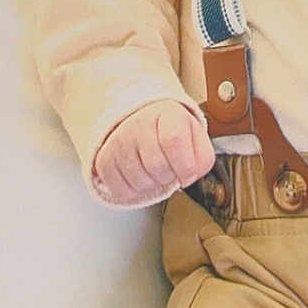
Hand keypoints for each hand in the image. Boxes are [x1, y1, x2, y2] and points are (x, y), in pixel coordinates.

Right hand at [92, 100, 214, 205]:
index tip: (186, 172)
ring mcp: (118, 140)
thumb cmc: (171, 130)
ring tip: (154, 171)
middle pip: (156, 166)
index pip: (173, 140)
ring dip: (152, 185)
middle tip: (169, 168)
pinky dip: (134, 192)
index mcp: (168, 115)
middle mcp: (139, 124)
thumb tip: (190, 176)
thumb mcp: (196, 137)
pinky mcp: (104, 159)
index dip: (184, 166)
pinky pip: (121, 190)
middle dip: (169, 176)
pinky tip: (140, 176)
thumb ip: (203, 158)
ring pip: (140, 181)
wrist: (141, 118)